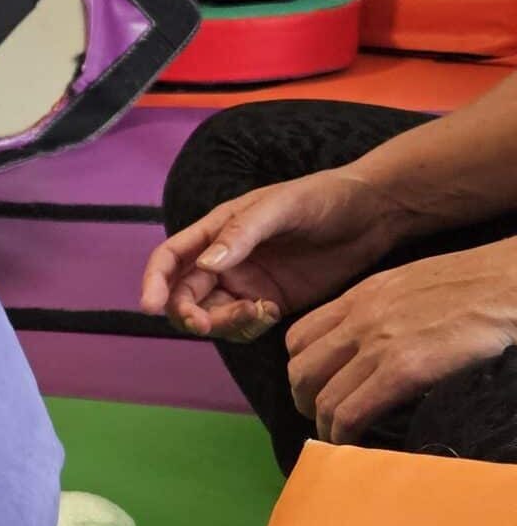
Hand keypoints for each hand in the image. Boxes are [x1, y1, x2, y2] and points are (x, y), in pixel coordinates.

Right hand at [140, 166, 410, 341]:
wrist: (374, 215)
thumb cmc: (323, 198)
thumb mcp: (280, 208)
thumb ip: (241, 235)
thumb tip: (206, 265)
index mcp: (215, 231)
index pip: (170, 259)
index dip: (154, 281)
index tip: (150, 305)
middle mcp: (224, 260)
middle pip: (185, 295)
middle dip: (187, 313)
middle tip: (204, 324)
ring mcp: (248, 284)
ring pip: (212, 316)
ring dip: (222, 323)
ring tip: (257, 312)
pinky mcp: (272, 303)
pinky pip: (244, 326)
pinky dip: (248, 328)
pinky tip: (271, 313)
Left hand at [285, 241, 516, 441]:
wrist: (512, 282)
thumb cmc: (476, 284)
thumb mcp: (410, 285)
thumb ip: (382, 310)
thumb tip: (369, 344)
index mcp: (360, 296)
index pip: (298, 339)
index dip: (301, 371)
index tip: (316, 390)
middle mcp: (359, 319)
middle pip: (301, 371)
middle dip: (305, 402)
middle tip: (322, 420)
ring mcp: (378, 344)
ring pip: (322, 397)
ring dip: (324, 425)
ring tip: (339, 439)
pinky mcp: (405, 369)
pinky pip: (352, 412)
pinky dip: (345, 435)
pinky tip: (355, 444)